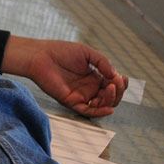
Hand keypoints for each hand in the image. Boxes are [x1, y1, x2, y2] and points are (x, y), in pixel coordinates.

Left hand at [1, 36, 126, 117]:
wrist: (41, 56)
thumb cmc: (60, 51)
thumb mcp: (87, 53)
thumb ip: (103, 63)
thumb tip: (115, 75)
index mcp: (93, 76)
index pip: (112, 85)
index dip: (120, 84)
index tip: (123, 78)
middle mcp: (88, 87)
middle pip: (110, 96)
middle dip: (118, 92)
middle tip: (116, 83)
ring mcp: (80, 95)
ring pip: (102, 105)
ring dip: (110, 99)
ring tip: (110, 88)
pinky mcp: (71, 101)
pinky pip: (88, 111)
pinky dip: (100, 112)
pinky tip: (109, 108)